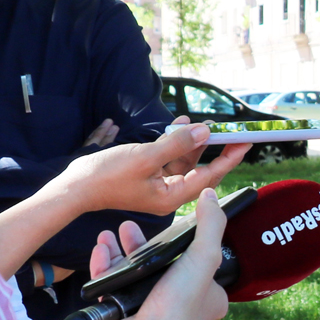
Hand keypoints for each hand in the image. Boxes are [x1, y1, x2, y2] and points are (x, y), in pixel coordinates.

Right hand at [57, 117, 250, 216]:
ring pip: (184, 161)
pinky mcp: (147, 176)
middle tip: (234, 132)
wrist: (75, 187)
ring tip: (206, 122)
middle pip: (200, 169)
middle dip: (215, 149)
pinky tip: (181, 124)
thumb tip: (205, 132)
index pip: (209, 176)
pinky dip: (175, 142)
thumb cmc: (107, 176)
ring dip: (194, 141)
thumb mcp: (145, 157)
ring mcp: (158, 185)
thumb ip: (177, 144)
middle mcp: (169, 193)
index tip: (245, 143)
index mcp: (172, 196)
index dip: (229, 158)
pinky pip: (168, 158)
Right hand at [100, 187, 229, 319]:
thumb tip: (211, 196)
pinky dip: (106, 267)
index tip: (167, 225)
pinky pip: (115, 284)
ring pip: (134, 271)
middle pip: (160, 262)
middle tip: (127, 226)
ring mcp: (154, 308)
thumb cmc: (180, 306)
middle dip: (141, 242)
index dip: (182, 241)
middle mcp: (183, 302)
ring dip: (119, 251)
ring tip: (107, 234)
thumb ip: (210, 225)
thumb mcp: (204, 257)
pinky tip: (100, 250)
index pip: (198, 260)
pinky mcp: (128, 313)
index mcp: (208, 293)